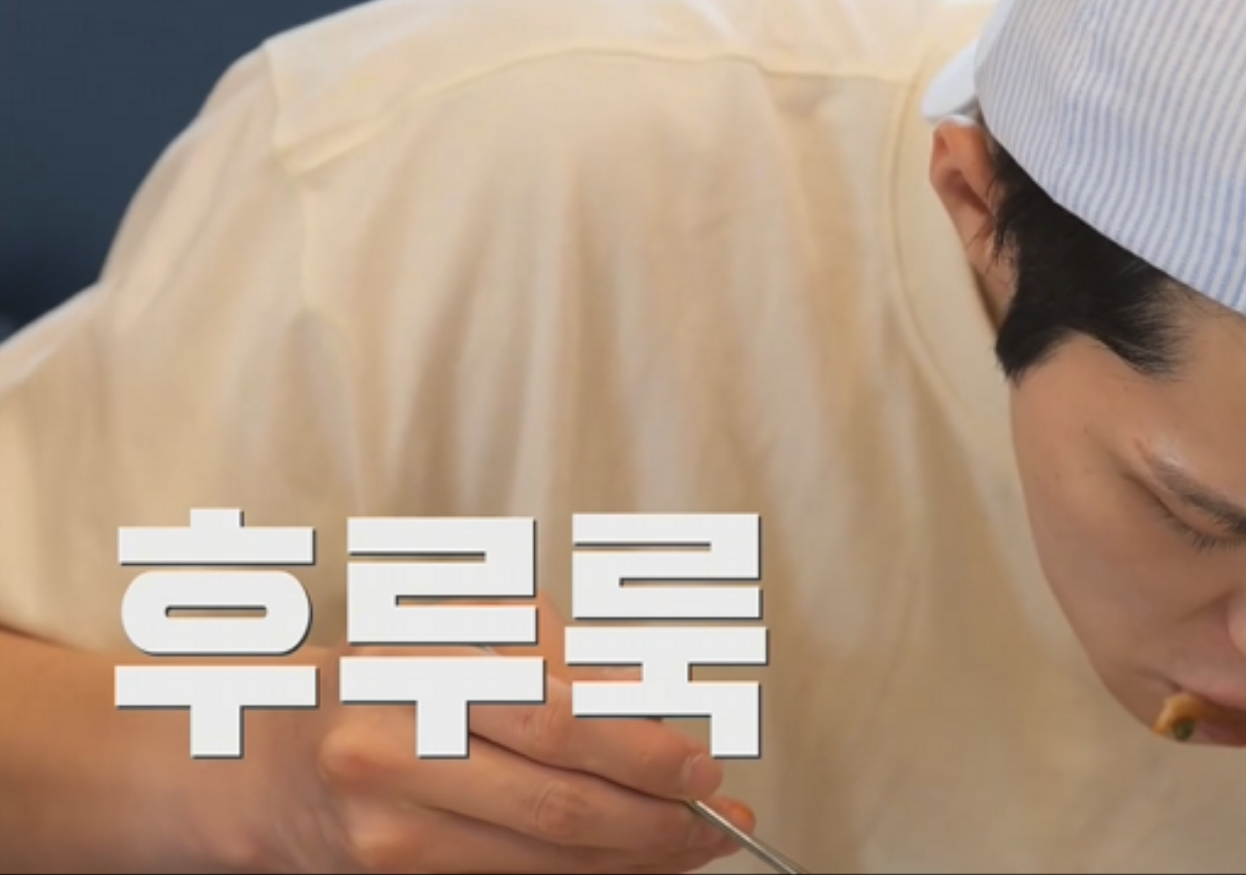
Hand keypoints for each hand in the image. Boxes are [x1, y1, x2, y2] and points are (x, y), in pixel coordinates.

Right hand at [254, 596, 752, 872]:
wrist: (278, 755)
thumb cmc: (399, 684)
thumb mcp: (476, 640)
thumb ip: (567, 666)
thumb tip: (664, 716)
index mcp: (427, 671)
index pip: (560, 719)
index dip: (645, 751)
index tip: (706, 765)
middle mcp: (399, 754)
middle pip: (559, 805)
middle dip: (657, 821)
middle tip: (720, 822)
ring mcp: (390, 834)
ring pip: (543, 862)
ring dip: (634, 860)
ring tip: (692, 845)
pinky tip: (629, 862)